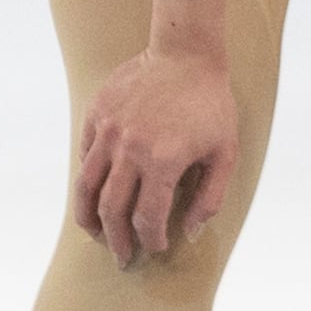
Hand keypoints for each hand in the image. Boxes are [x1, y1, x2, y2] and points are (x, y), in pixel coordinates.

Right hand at [75, 48, 237, 264]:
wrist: (186, 54)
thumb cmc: (211, 104)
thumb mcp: (225, 153)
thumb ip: (209, 197)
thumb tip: (190, 232)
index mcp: (163, 162)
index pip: (147, 217)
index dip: (150, 239)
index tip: (154, 248)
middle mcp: (129, 149)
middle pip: (113, 209)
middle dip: (117, 240)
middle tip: (122, 256)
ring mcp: (109, 131)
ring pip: (87, 186)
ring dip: (88, 217)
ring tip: (94, 233)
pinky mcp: (96, 114)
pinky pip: (85, 156)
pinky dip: (87, 180)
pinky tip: (94, 193)